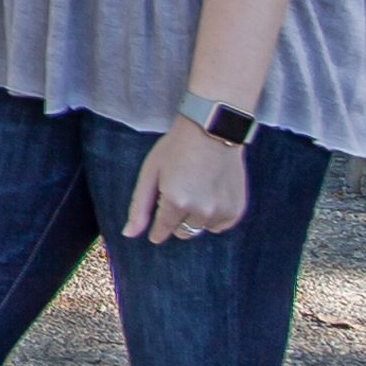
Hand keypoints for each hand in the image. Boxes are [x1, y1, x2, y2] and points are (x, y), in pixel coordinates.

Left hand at [124, 123, 249, 241]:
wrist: (213, 131)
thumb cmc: (176, 148)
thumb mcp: (150, 173)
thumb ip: (139, 207)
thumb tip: (128, 234)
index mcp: (176, 202)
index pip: (162, 231)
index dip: (157, 228)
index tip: (157, 223)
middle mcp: (201, 211)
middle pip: (182, 232)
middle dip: (176, 219)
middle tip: (179, 192)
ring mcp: (222, 212)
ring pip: (200, 228)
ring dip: (196, 217)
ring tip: (196, 189)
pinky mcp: (236, 211)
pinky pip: (219, 225)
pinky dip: (214, 216)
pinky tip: (211, 193)